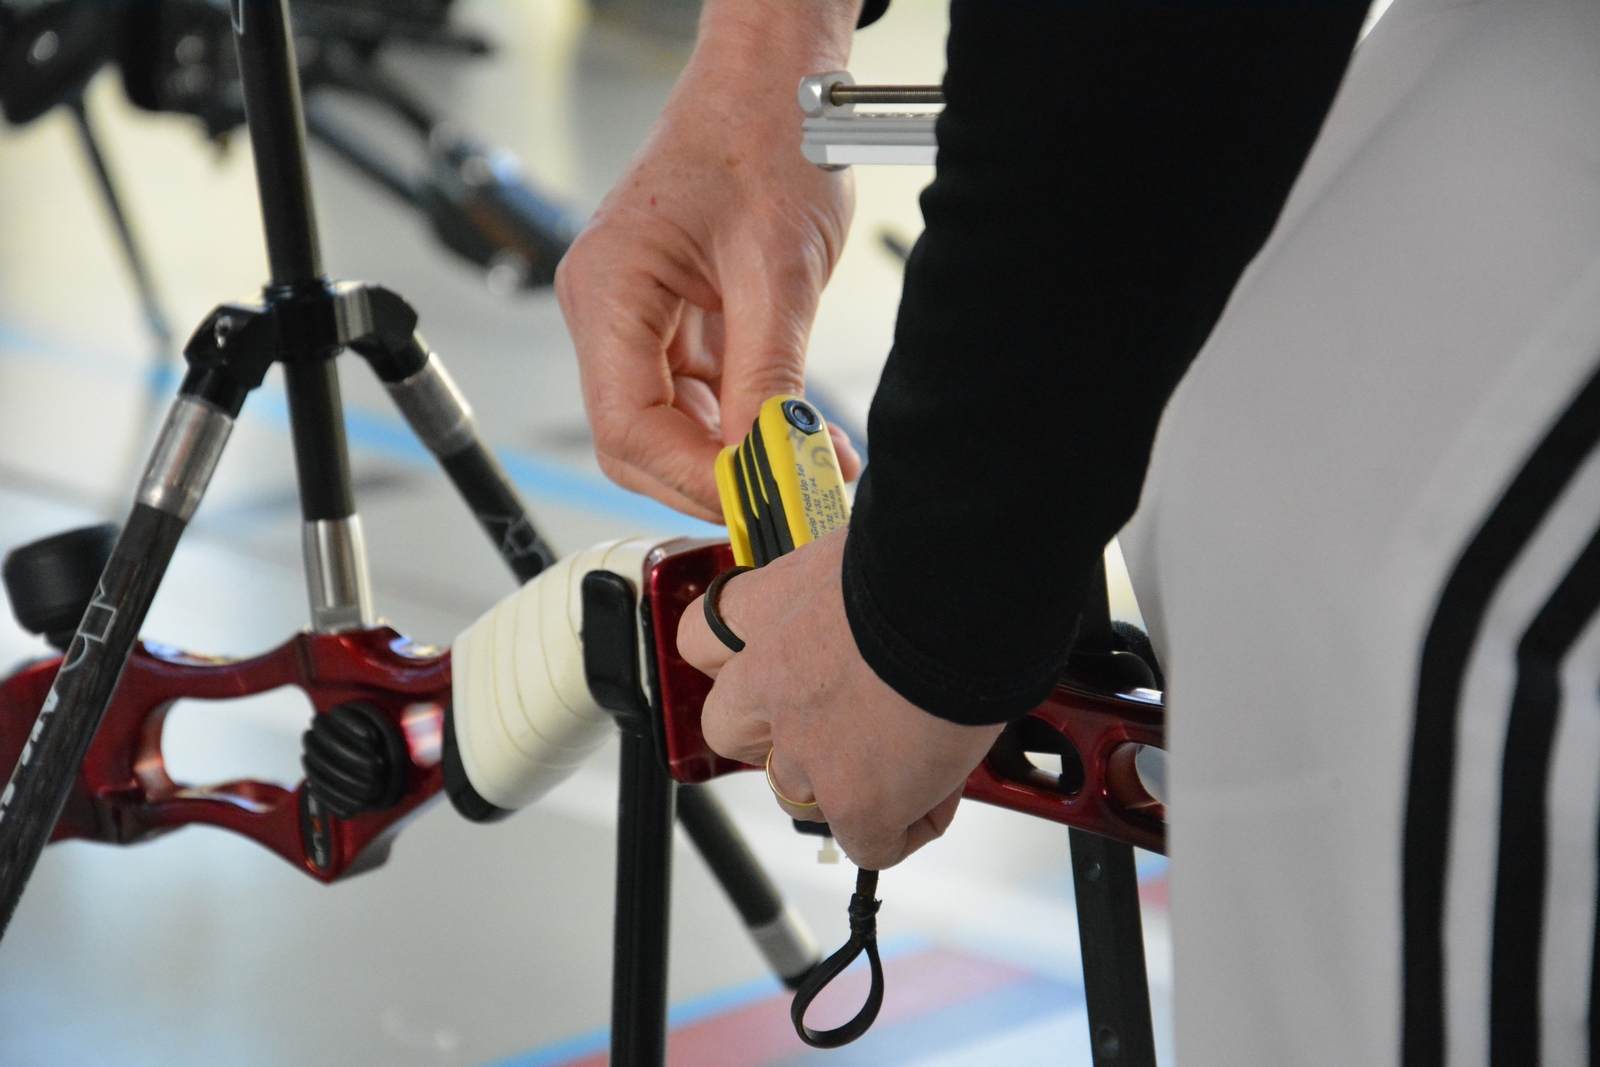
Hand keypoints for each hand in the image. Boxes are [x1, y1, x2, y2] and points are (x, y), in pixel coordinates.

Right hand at [555, 0, 864, 520]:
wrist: (773, 83)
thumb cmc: (763, 138)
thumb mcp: (777, 270)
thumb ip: (768, 377)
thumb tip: (775, 463)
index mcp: (608, 289)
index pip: (627, 426)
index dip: (693, 479)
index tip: (761, 503)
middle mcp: (604, 308)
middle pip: (635, 440)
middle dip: (711, 478)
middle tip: (788, 499)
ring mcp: (633, 316)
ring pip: (667, 426)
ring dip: (733, 455)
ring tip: (808, 465)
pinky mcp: (668, 320)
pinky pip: (693, 395)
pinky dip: (741, 422)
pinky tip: (793, 431)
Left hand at [677, 529, 1004, 868]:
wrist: (964, 590)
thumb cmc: (930, 555)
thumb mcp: (864, 553)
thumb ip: (849, 589)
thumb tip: (885, 591)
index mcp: (768, 607)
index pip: (705, 643)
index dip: (738, 660)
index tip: (772, 662)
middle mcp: (771, 681)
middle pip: (731, 730)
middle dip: (772, 735)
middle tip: (834, 723)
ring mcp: (806, 748)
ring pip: (797, 794)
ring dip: (843, 783)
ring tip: (905, 760)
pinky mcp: (856, 800)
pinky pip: (871, 842)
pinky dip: (907, 826)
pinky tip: (939, 792)